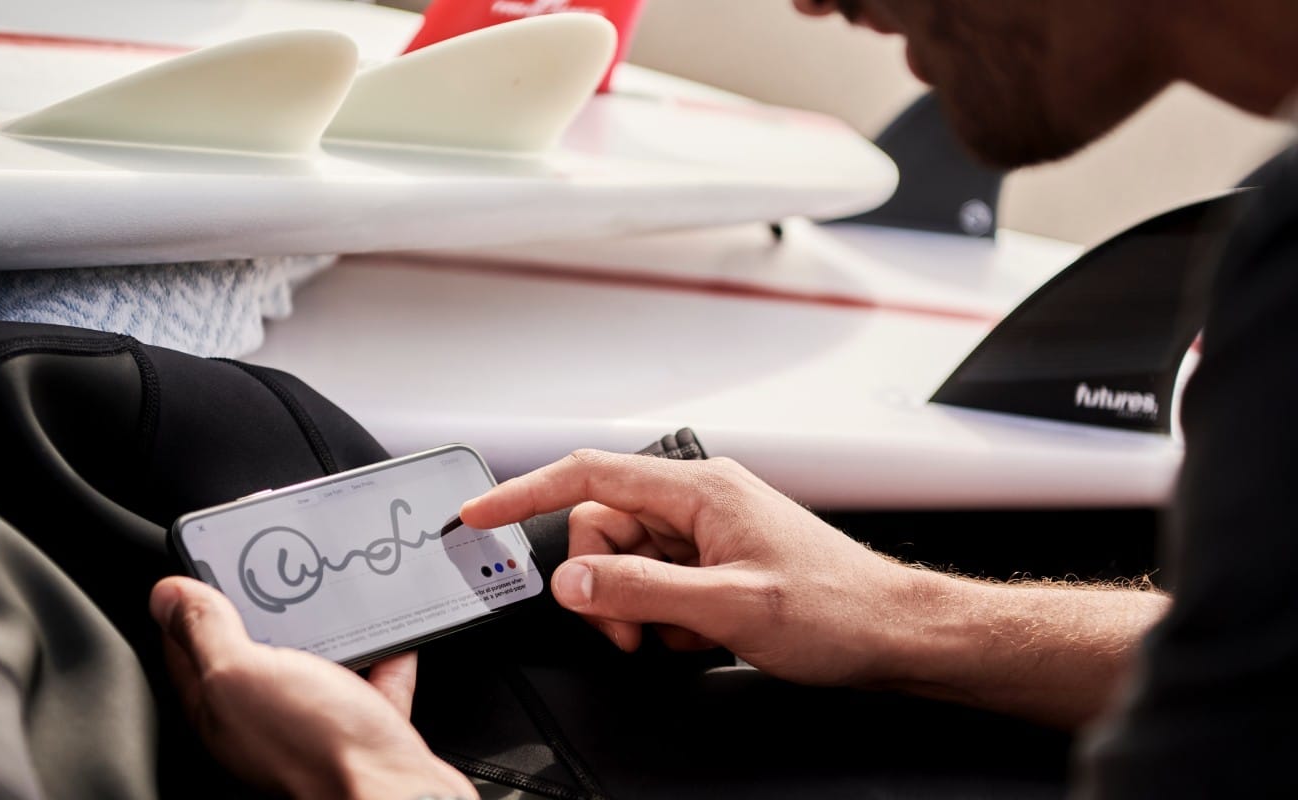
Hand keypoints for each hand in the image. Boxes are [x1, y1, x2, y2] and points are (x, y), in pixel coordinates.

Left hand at [150, 577, 474, 799]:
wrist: (393, 790)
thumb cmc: (316, 748)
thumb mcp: (241, 673)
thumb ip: (206, 632)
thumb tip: (168, 595)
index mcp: (220, 706)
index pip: (188, 644)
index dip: (193, 598)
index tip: (210, 558)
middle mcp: (263, 718)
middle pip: (255, 649)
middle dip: (264, 607)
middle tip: (275, 568)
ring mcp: (316, 723)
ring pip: (316, 663)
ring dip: (326, 629)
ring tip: (332, 593)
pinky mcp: (365, 726)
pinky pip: (373, 681)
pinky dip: (384, 655)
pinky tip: (390, 635)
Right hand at [460, 450, 920, 686]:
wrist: (894, 632)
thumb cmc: (838, 608)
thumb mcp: (729, 607)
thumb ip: (641, 590)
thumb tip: (572, 577)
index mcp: (699, 489)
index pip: (588, 476)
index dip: (523, 492)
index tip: (479, 514)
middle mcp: (699, 501)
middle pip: (602, 531)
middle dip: (601, 586)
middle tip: (629, 633)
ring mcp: (708, 532)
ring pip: (627, 564)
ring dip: (635, 609)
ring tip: (680, 638)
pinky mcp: (716, 561)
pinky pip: (657, 584)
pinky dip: (663, 618)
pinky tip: (701, 636)